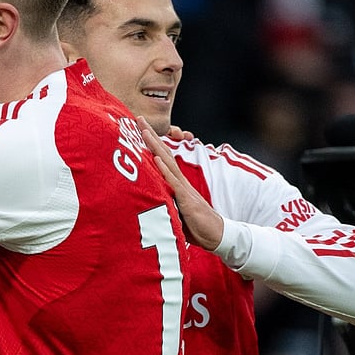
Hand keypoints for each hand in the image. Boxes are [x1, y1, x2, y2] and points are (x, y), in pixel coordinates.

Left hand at [138, 116, 224, 249]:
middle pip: (163, 154)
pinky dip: (164, 170)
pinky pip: (173, 182)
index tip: (139, 129)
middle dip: (150, 136)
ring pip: (167, 163)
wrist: (217, 236)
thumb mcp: (174, 212)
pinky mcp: (186, 200)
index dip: (151, 144)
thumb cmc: (195, 225)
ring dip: (155, 146)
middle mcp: (179, 181)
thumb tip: (146, 201)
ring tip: (144, 131)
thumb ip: (163, 203)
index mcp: (176, 183)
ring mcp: (183, 189)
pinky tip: (156, 159)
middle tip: (138, 118)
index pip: (161, 158)